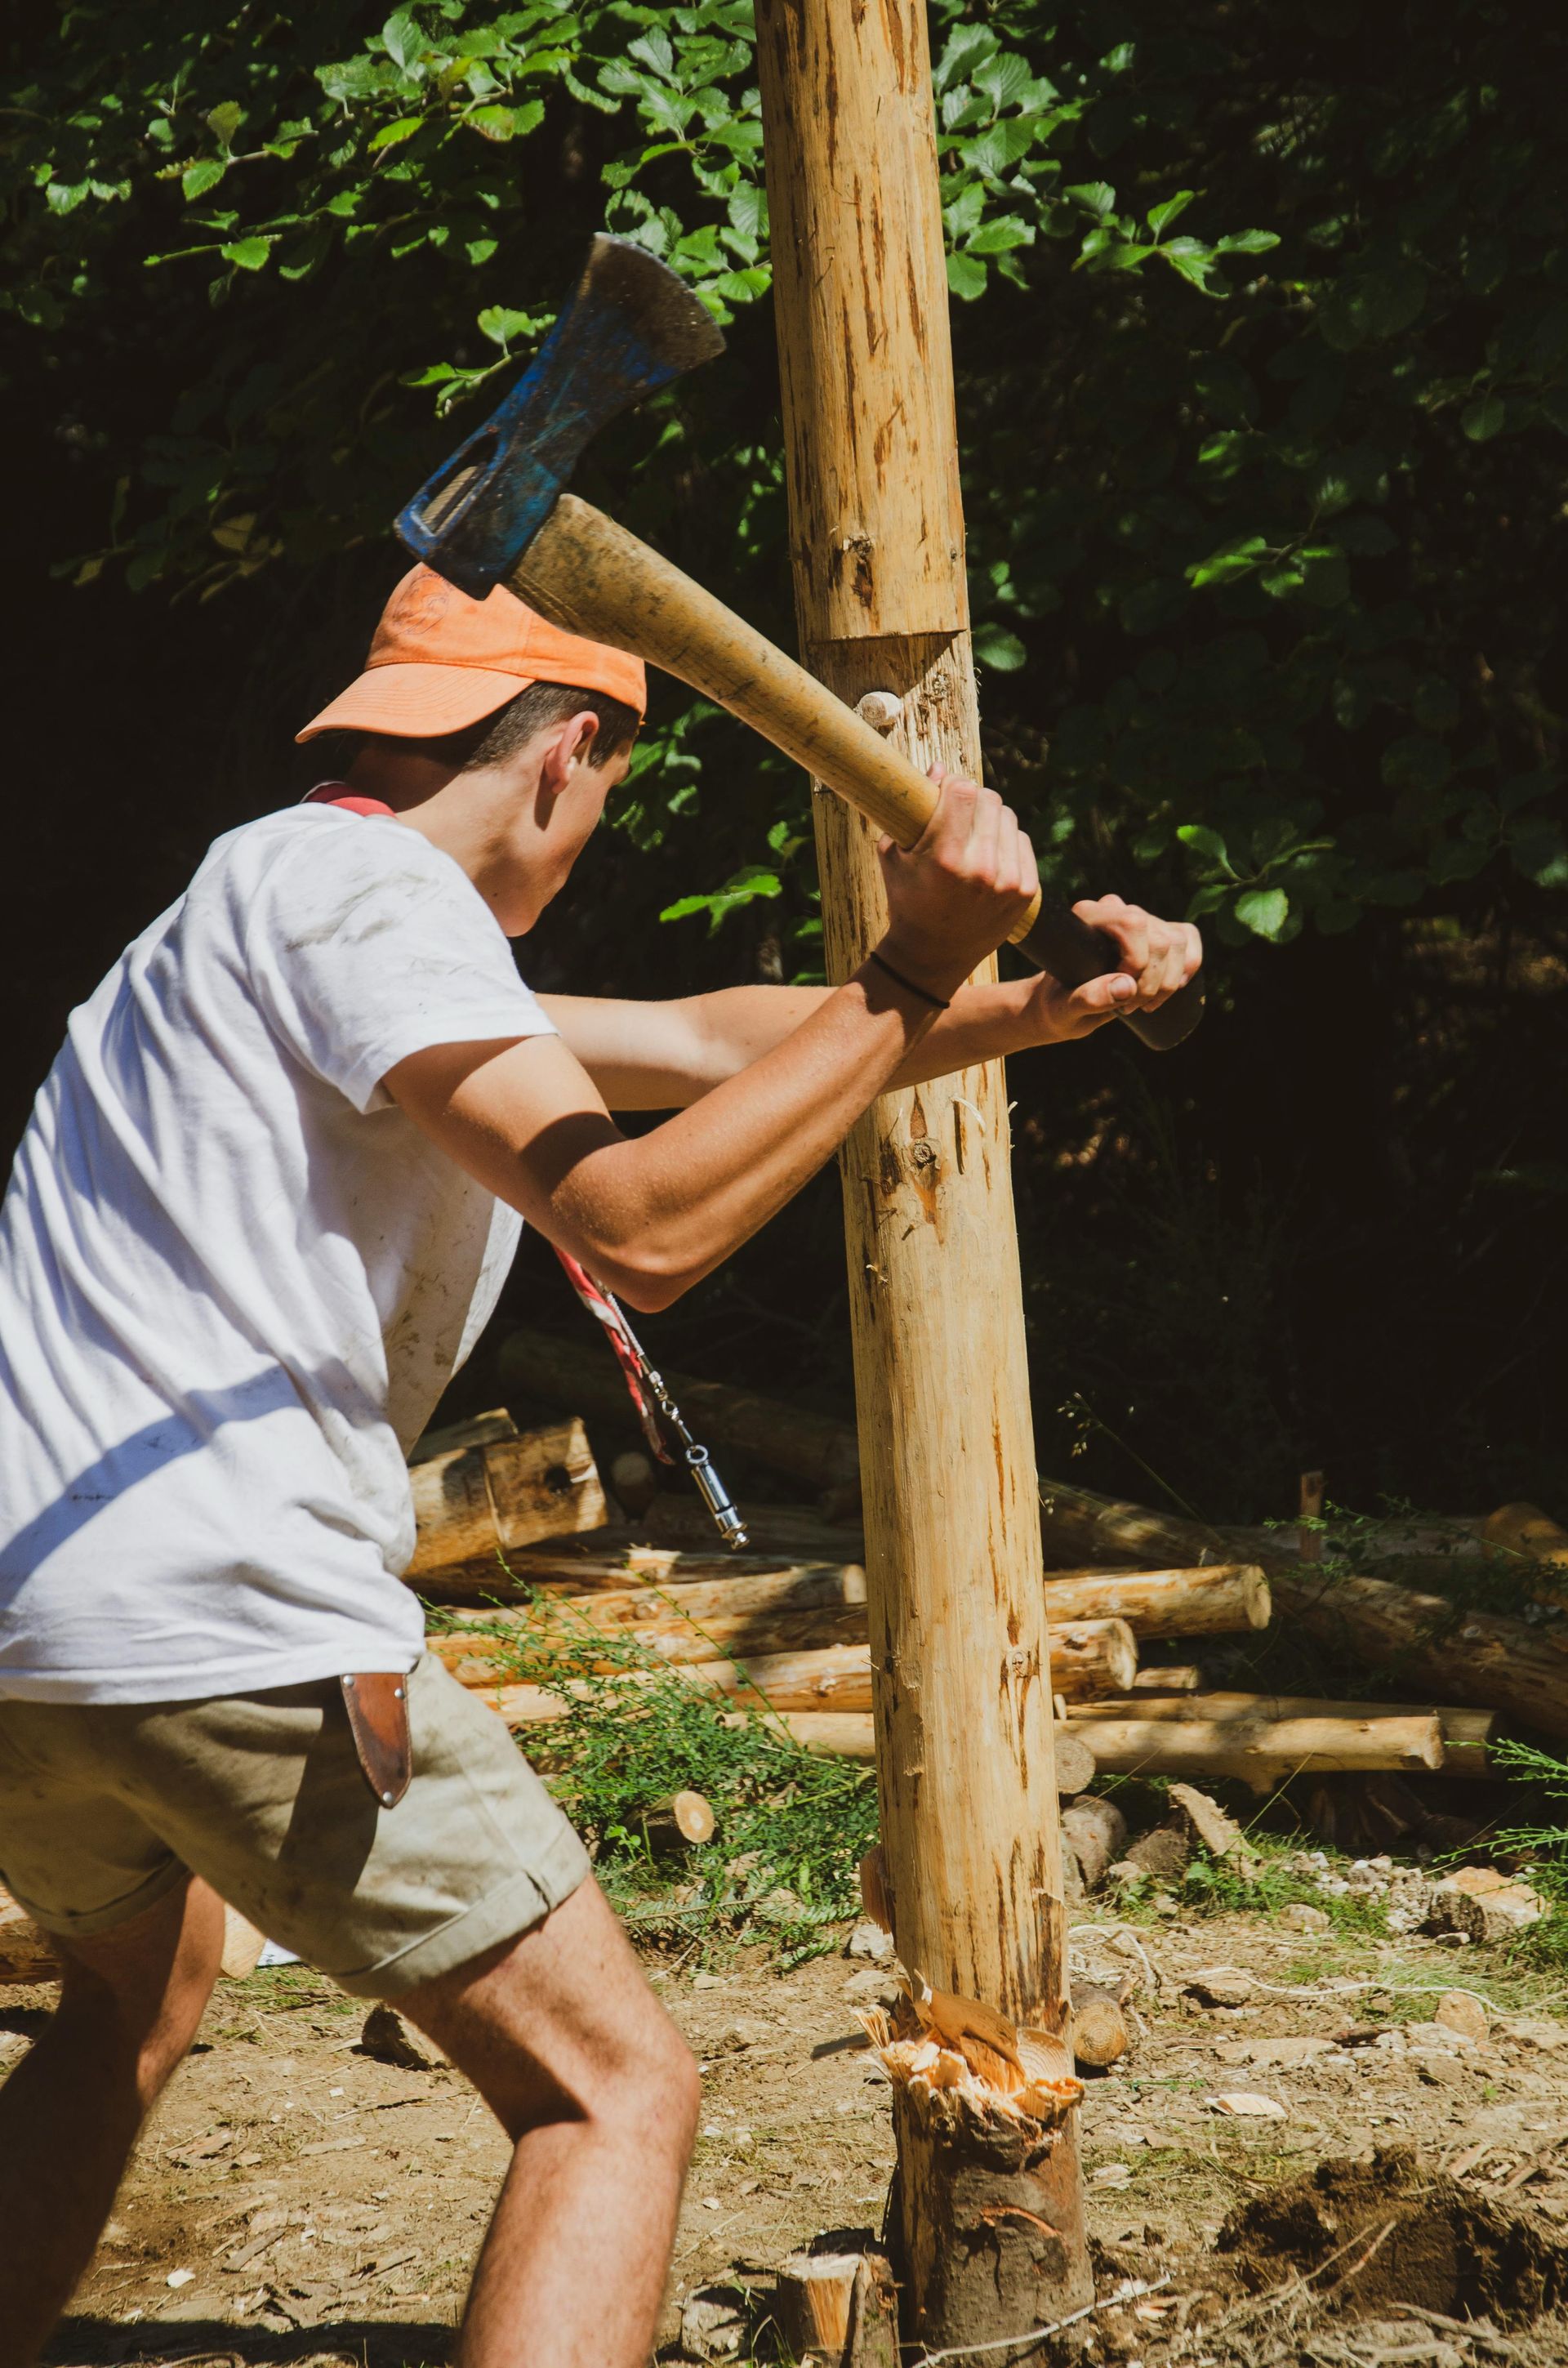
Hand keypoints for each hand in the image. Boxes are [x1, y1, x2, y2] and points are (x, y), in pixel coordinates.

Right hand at [875, 767, 1039, 1000]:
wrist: (933, 955)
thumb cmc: (906, 899)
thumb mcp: (894, 856)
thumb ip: (913, 810)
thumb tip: (940, 769)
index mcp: (945, 859)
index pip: (964, 792)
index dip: (953, 785)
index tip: (945, 792)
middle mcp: (981, 869)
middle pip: (989, 800)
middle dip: (972, 800)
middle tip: (958, 813)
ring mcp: (1008, 881)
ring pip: (1008, 818)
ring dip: (990, 819)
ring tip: (971, 837)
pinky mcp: (1026, 891)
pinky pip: (1021, 841)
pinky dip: (1006, 841)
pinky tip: (988, 856)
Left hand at [1018, 894, 1202, 1042]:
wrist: (1064, 1004)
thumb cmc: (1059, 1005)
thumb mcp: (1065, 1009)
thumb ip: (1088, 998)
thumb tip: (1127, 986)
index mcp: (1087, 917)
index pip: (1132, 924)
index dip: (1138, 961)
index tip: (1123, 993)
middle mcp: (1116, 910)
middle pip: (1160, 937)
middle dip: (1153, 981)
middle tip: (1131, 1008)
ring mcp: (1139, 919)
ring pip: (1178, 940)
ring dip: (1170, 980)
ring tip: (1145, 1004)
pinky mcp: (1158, 932)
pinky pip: (1188, 937)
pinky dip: (1190, 964)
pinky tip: (1175, 986)